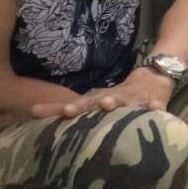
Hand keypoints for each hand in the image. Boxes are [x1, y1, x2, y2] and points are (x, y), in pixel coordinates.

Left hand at [30, 68, 173, 119]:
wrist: (154, 77)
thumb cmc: (117, 97)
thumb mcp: (94, 101)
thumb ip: (67, 109)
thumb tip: (32, 111)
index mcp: (95, 100)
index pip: (72, 105)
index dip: (55, 109)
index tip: (36, 111)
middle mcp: (111, 98)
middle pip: (93, 101)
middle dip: (81, 106)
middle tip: (68, 111)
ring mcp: (133, 98)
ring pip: (122, 100)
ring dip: (114, 102)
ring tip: (107, 104)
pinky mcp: (155, 100)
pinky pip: (155, 105)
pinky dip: (154, 107)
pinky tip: (154, 109)